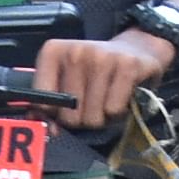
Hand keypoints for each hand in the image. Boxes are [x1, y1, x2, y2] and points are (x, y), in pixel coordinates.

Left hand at [34, 28, 177, 131]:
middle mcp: (75, 51)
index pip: (43, 102)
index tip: (67, 107)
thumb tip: (50, 130)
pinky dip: (119, 112)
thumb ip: (51, 107)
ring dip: (103, 117)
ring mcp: (102, 57)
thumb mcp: (68, 81)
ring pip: (93, 116)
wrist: (135, 48)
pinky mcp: (127, 65)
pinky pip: (114, 109)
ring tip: (107, 99)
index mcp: (53, 52)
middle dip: (83, 119)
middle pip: (70, 116)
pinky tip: (121, 96)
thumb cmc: (95, 71)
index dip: (56, 114)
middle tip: (93, 103)